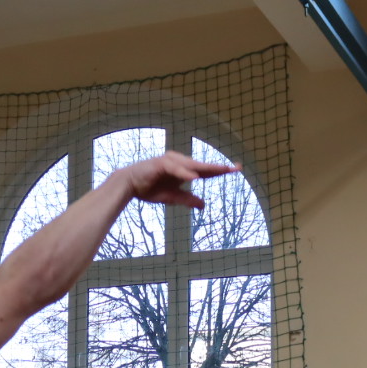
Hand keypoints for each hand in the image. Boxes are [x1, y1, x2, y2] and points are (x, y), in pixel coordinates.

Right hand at [108, 151, 230, 207]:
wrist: (129, 185)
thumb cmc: (150, 188)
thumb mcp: (173, 198)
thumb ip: (188, 199)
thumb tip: (203, 205)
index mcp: (184, 171)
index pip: (206, 170)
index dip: (221, 170)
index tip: (237, 169)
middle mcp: (180, 163)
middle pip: (203, 165)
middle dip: (219, 166)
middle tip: (236, 167)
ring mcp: (171, 162)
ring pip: (192, 165)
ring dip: (206, 168)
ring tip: (222, 170)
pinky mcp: (161, 163)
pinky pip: (175, 168)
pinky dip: (185, 172)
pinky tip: (195, 177)